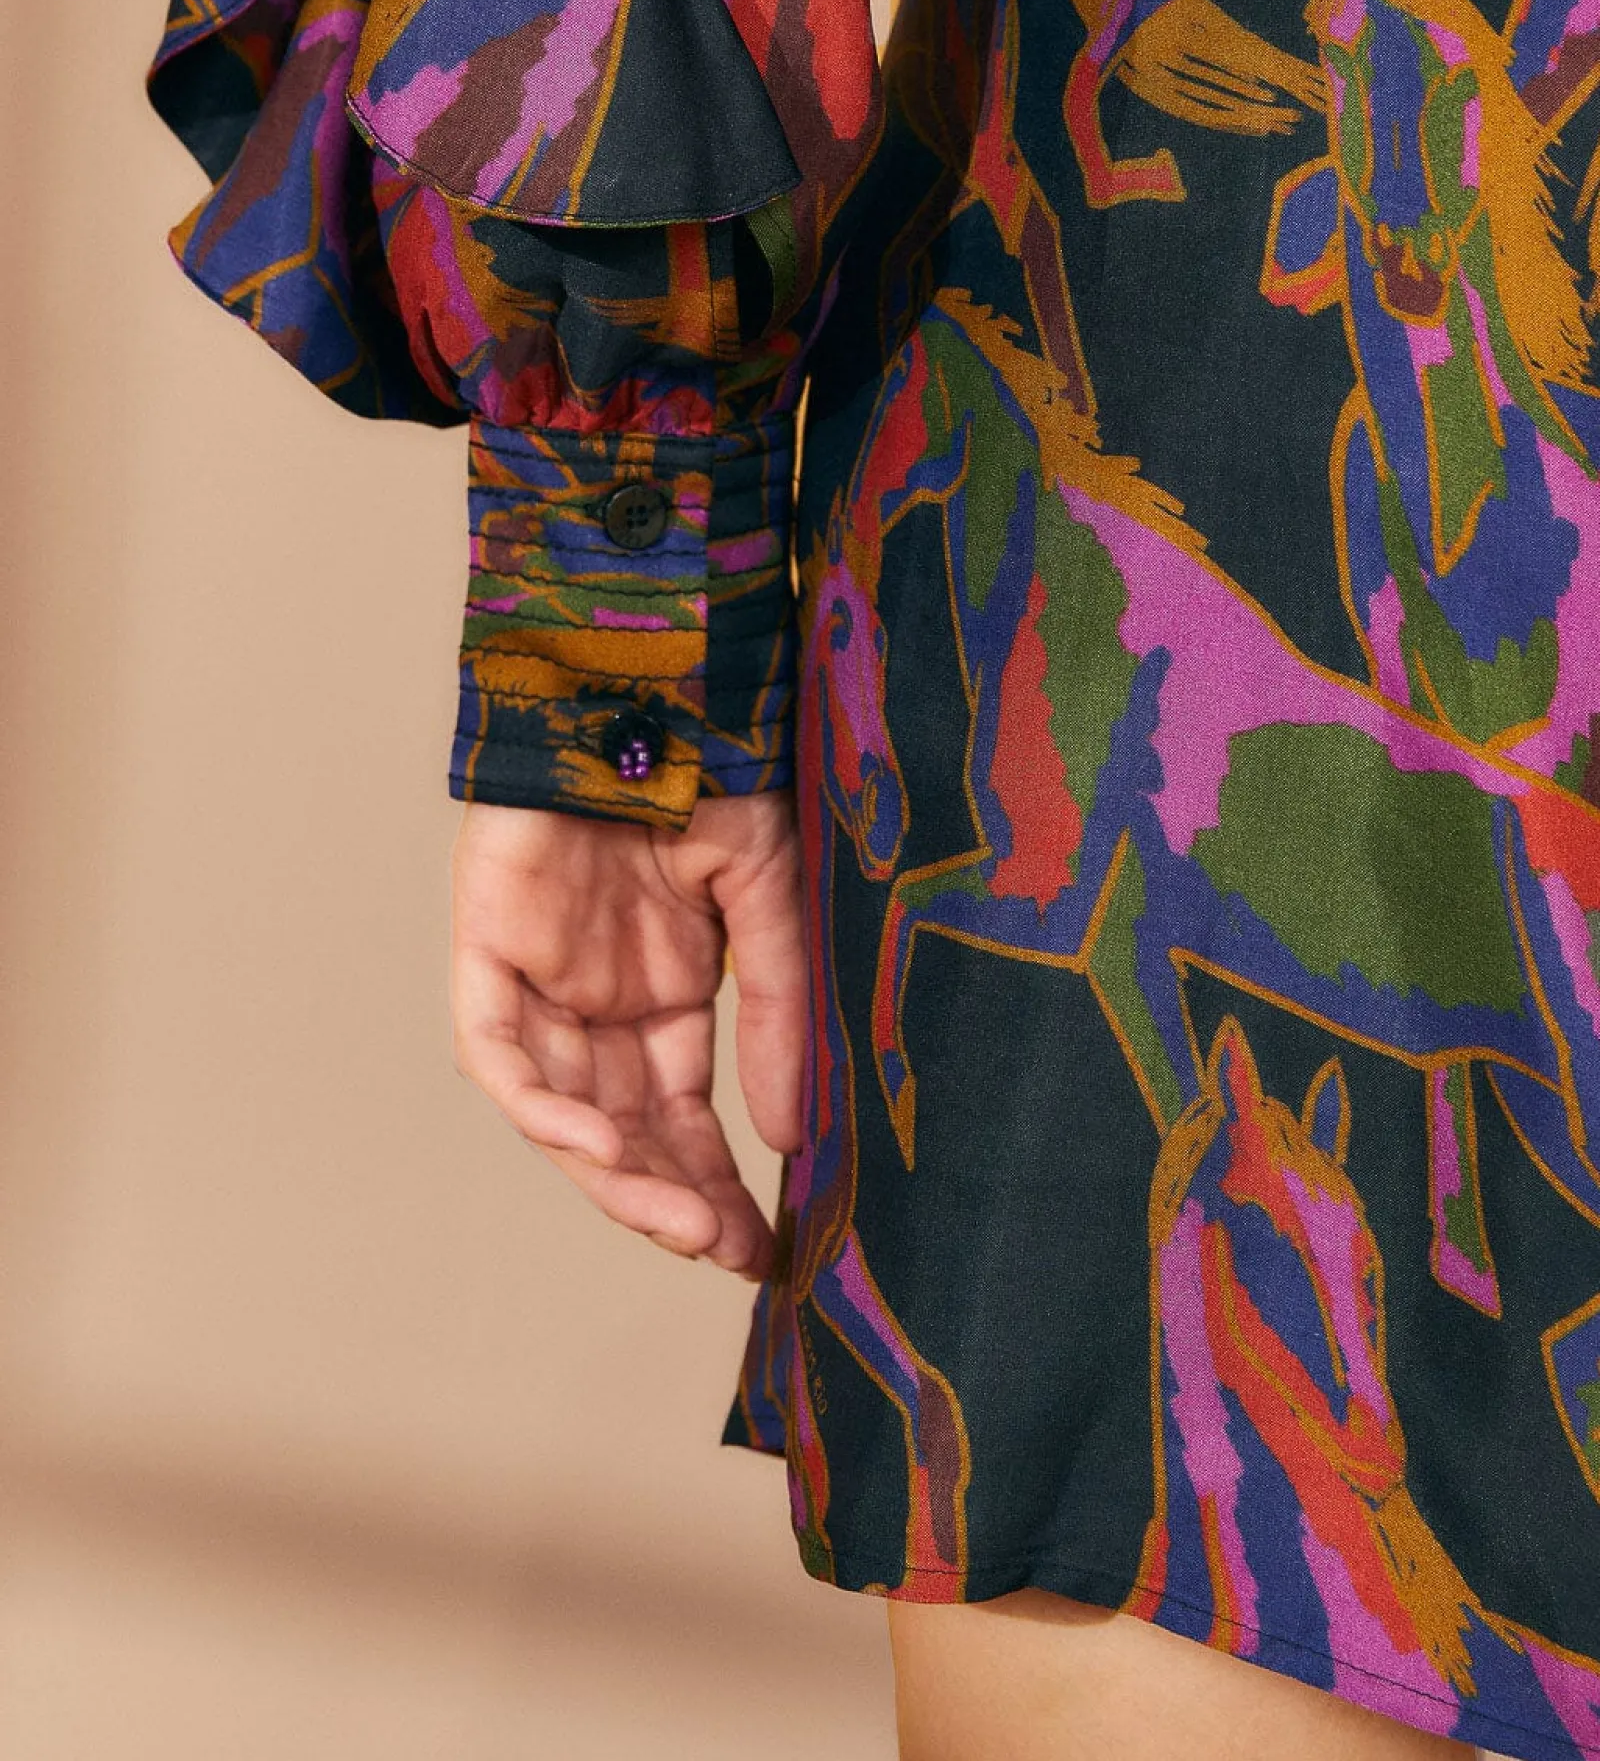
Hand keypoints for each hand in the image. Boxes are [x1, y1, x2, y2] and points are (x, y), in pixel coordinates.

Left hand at [450, 791, 805, 1278]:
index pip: (679, 1113)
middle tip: (725, 1249)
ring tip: (680, 1221)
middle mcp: (595, 995)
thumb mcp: (768, 898)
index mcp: (662, 987)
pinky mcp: (485, 944)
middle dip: (670, 1196)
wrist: (649, 674)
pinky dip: (540, 1107)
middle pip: (619, 1129)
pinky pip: (497, 1051)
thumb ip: (772, 1011)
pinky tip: (598, 1146)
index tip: (763, 1245)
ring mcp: (537, 974)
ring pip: (559, 1109)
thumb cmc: (713, 767)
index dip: (715, 1181)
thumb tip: (790, 1136)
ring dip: (615, 1175)